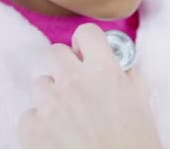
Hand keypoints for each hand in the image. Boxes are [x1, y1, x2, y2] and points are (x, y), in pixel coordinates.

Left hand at [18, 24, 162, 148]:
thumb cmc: (135, 145)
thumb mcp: (140, 102)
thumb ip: (125, 75)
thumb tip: (115, 62)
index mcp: (104, 71)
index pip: (85, 32)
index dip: (87, 44)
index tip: (89, 55)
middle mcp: (73, 81)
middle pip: (54, 52)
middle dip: (64, 67)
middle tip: (76, 87)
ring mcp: (49, 105)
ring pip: (40, 83)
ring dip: (52, 96)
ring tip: (68, 118)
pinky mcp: (32, 128)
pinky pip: (29, 114)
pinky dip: (40, 125)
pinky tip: (57, 137)